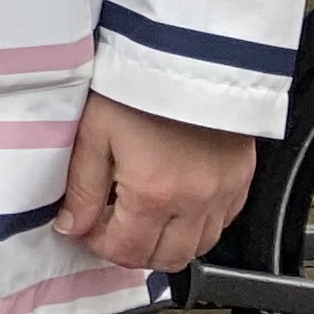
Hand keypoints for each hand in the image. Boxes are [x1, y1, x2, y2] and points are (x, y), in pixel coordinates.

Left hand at [54, 91, 254, 274]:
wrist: (187, 55)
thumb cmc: (136, 87)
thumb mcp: (93, 133)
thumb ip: (82, 188)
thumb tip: (71, 227)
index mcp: (153, 192)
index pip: (127, 250)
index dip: (100, 245)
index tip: (87, 228)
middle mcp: (195, 201)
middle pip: (167, 258)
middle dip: (134, 252)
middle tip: (113, 228)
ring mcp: (224, 192)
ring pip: (200, 247)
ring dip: (169, 243)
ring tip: (143, 219)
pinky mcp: (242, 179)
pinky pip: (222, 222)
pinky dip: (198, 225)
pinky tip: (176, 204)